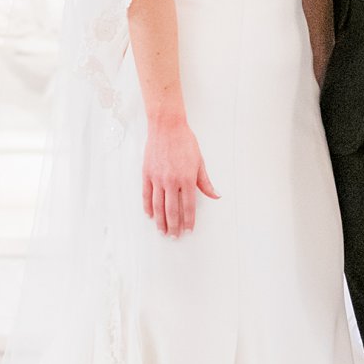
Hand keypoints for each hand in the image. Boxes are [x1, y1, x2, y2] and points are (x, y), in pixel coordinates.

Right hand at [141, 115, 219, 236]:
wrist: (167, 127)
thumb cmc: (185, 142)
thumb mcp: (199, 162)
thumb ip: (205, 182)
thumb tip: (216, 195)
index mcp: (186, 179)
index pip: (188, 206)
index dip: (188, 221)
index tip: (189, 230)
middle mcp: (171, 181)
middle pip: (172, 210)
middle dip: (174, 226)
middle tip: (174, 236)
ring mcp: (157, 178)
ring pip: (158, 206)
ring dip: (160, 221)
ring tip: (162, 231)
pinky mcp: (147, 174)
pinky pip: (146, 195)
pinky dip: (148, 207)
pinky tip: (150, 215)